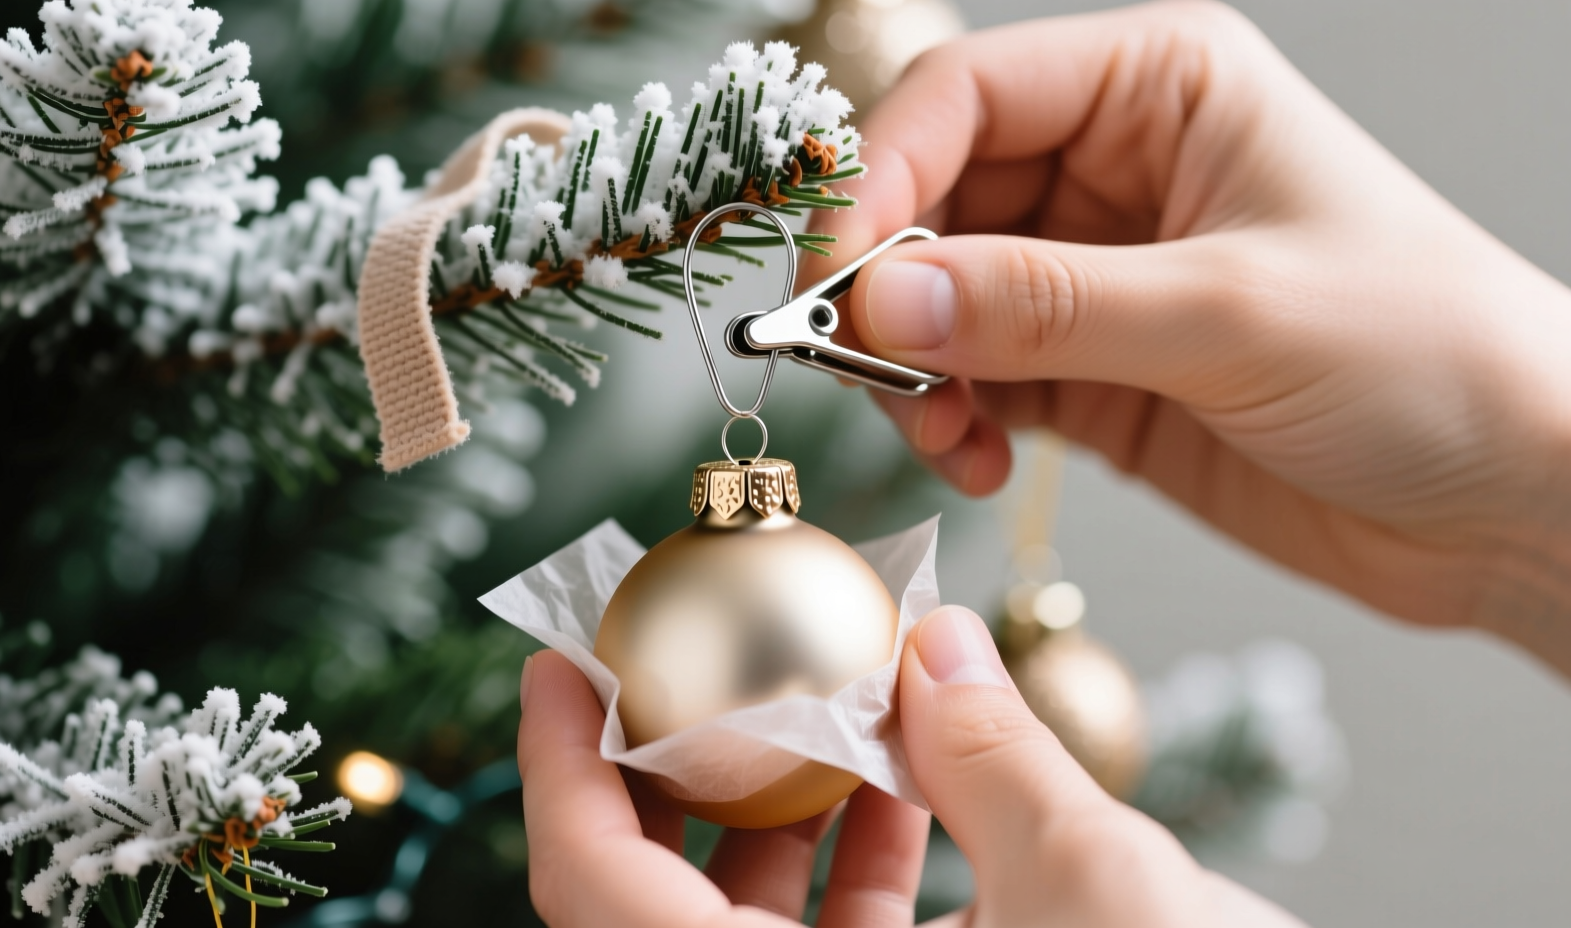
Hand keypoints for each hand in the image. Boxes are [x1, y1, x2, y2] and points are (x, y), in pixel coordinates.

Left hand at [517, 607, 1306, 925]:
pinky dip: (858, 862)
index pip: (594, 894)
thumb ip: (995, 753)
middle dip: (671, 767)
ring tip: (824, 699)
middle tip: (690, 660)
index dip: (559, 768)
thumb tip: (937, 640)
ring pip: (750, 925)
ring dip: (780, 805)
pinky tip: (913, 780)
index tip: (560, 661)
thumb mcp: (1097, 886)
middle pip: (658, 899)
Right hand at [812, 1, 1570, 669]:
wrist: (1513, 495)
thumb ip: (1044, 303)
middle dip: (886, 290)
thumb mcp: (1227, 313)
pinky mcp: (1094, 371)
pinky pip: (976, 378)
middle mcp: (1116, 168)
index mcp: (1160, 87)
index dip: (880, 178)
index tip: (833, 278)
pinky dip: (952, 419)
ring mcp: (1098, 275)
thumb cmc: (1429, 355)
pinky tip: (978, 459)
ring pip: (938, 299)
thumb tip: (883, 298)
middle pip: (933, 200)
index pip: (965, 98)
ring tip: (944, 433)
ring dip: (911, 369)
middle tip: (870, 372)